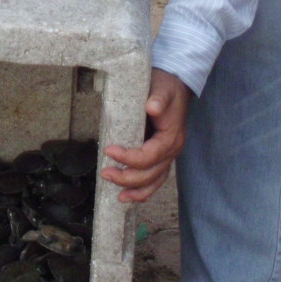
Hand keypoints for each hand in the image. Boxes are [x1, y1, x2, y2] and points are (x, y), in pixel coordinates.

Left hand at [101, 69, 191, 203]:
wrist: (175, 85)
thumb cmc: (166, 87)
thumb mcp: (163, 88)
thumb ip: (158, 99)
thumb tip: (152, 107)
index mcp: (171, 138)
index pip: (150, 156)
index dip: (129, 158)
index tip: (108, 150)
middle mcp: (172, 151)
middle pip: (151, 174)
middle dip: (127, 177)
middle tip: (105, 172)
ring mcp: (167, 156)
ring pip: (154, 181)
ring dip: (135, 190)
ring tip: (118, 196)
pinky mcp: (161, 157)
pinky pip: (155, 179)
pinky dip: (143, 190)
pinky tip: (128, 196)